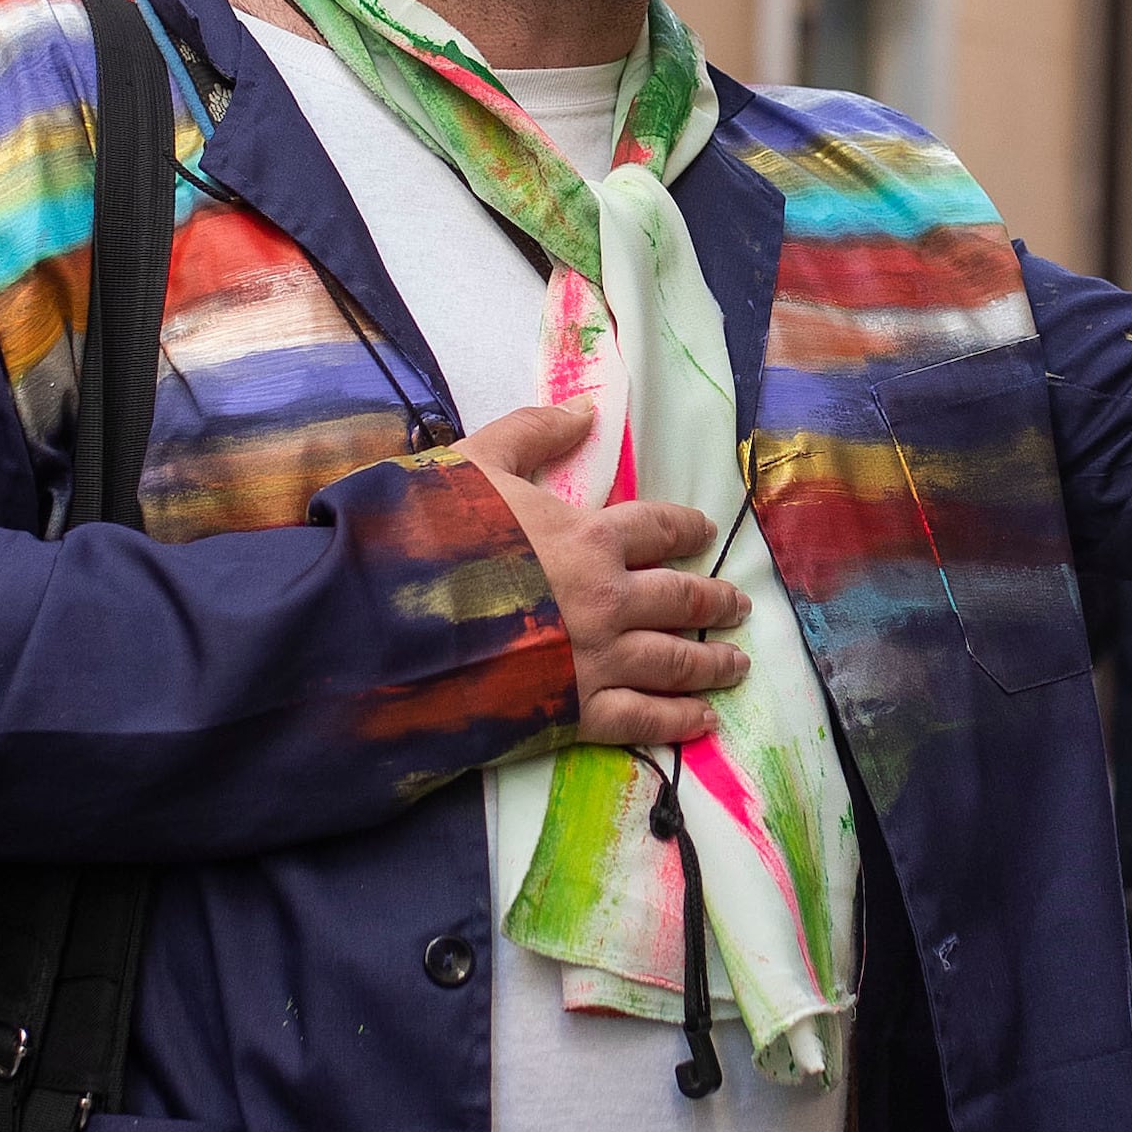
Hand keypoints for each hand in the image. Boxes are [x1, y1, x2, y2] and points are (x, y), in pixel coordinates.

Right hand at [458, 402, 749, 746]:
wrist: (392, 619)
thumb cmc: (433, 535)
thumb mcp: (478, 462)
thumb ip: (533, 432)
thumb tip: (584, 412)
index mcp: (589, 537)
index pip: (658, 528)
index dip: (685, 529)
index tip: (704, 533)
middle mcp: (608, 598)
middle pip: (681, 599)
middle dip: (715, 602)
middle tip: (738, 606)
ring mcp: (597, 657)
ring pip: (674, 661)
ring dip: (712, 663)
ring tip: (736, 665)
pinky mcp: (576, 709)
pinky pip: (642, 719)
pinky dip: (678, 720)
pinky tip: (702, 720)